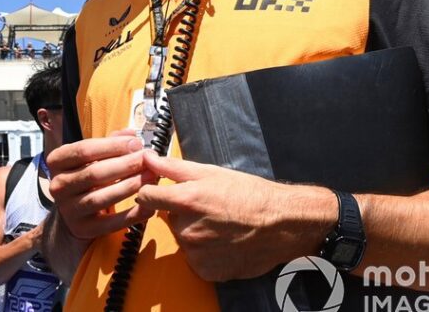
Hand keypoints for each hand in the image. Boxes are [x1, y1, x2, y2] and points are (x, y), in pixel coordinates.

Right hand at [46, 133, 153, 241]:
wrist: (73, 216)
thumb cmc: (87, 179)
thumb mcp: (91, 158)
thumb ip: (110, 143)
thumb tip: (131, 135)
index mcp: (57, 162)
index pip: (84, 150)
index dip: (112, 146)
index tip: (136, 144)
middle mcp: (58, 186)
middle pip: (94, 173)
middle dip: (126, 165)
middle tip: (148, 160)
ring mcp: (68, 210)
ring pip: (101, 197)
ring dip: (130, 186)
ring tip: (151, 177)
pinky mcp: (82, 229)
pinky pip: (111, 223)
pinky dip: (132, 214)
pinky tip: (149, 206)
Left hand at [135, 151, 335, 280]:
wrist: (282, 223)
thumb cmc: (249, 194)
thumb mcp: (210, 173)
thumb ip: (173, 167)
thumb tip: (147, 157)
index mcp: (186, 201)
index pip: (146, 197)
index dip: (151, 192)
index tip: (159, 192)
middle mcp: (187, 229)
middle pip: (168, 219)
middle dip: (182, 212)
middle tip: (208, 207)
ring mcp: (196, 253)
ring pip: (183, 239)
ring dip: (194, 233)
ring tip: (220, 224)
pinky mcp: (206, 271)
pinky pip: (195, 259)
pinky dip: (205, 252)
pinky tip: (223, 241)